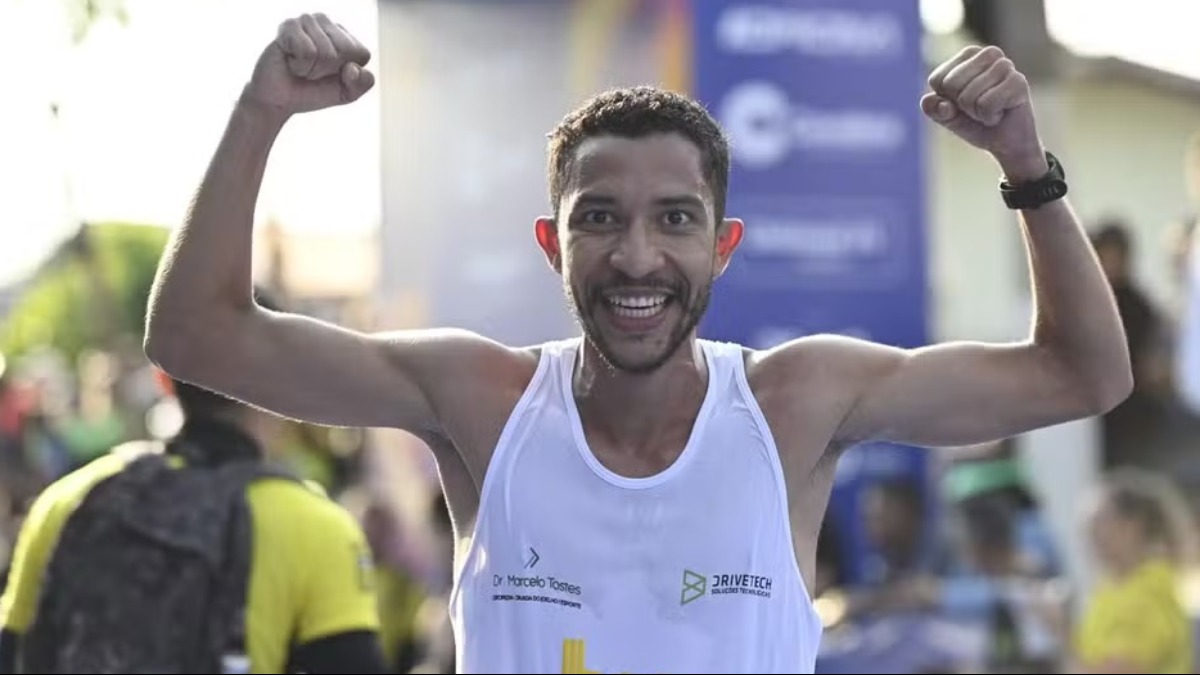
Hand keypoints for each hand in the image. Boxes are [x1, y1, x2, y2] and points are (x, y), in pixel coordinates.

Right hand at [243, 13, 374, 118]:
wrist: (278, 100)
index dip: (347, 73)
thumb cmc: (311, 92)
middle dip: (329, 71)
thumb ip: (362, 83)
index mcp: (345, 37)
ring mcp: (307, 20)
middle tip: (313, 71)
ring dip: (312, 70)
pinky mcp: (289, 26)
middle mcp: (328, 23)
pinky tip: (290, 61)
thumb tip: (353, 68)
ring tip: (301, 67)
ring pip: (326, 53)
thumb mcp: (346, 93)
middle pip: (345, 51)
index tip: (330, 76)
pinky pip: (308, 52)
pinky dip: (300, 66)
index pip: (362, 53)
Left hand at [923, 45, 1047, 180]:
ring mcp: (1006, 66)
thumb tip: (943, 105)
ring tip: (991, 110)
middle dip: (961, 106)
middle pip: (951, 85)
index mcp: (967, 55)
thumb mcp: (947, 116)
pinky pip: (986, 105)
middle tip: (979, 107)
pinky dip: (990, 117)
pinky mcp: (1019, 82)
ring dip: (976, 113)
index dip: (946, 100)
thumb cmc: (975, 122)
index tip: (962, 103)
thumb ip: (934, 108)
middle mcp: (988, 53)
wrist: (1006, 141)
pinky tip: (1002, 112)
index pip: (937, 80)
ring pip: (968, 97)